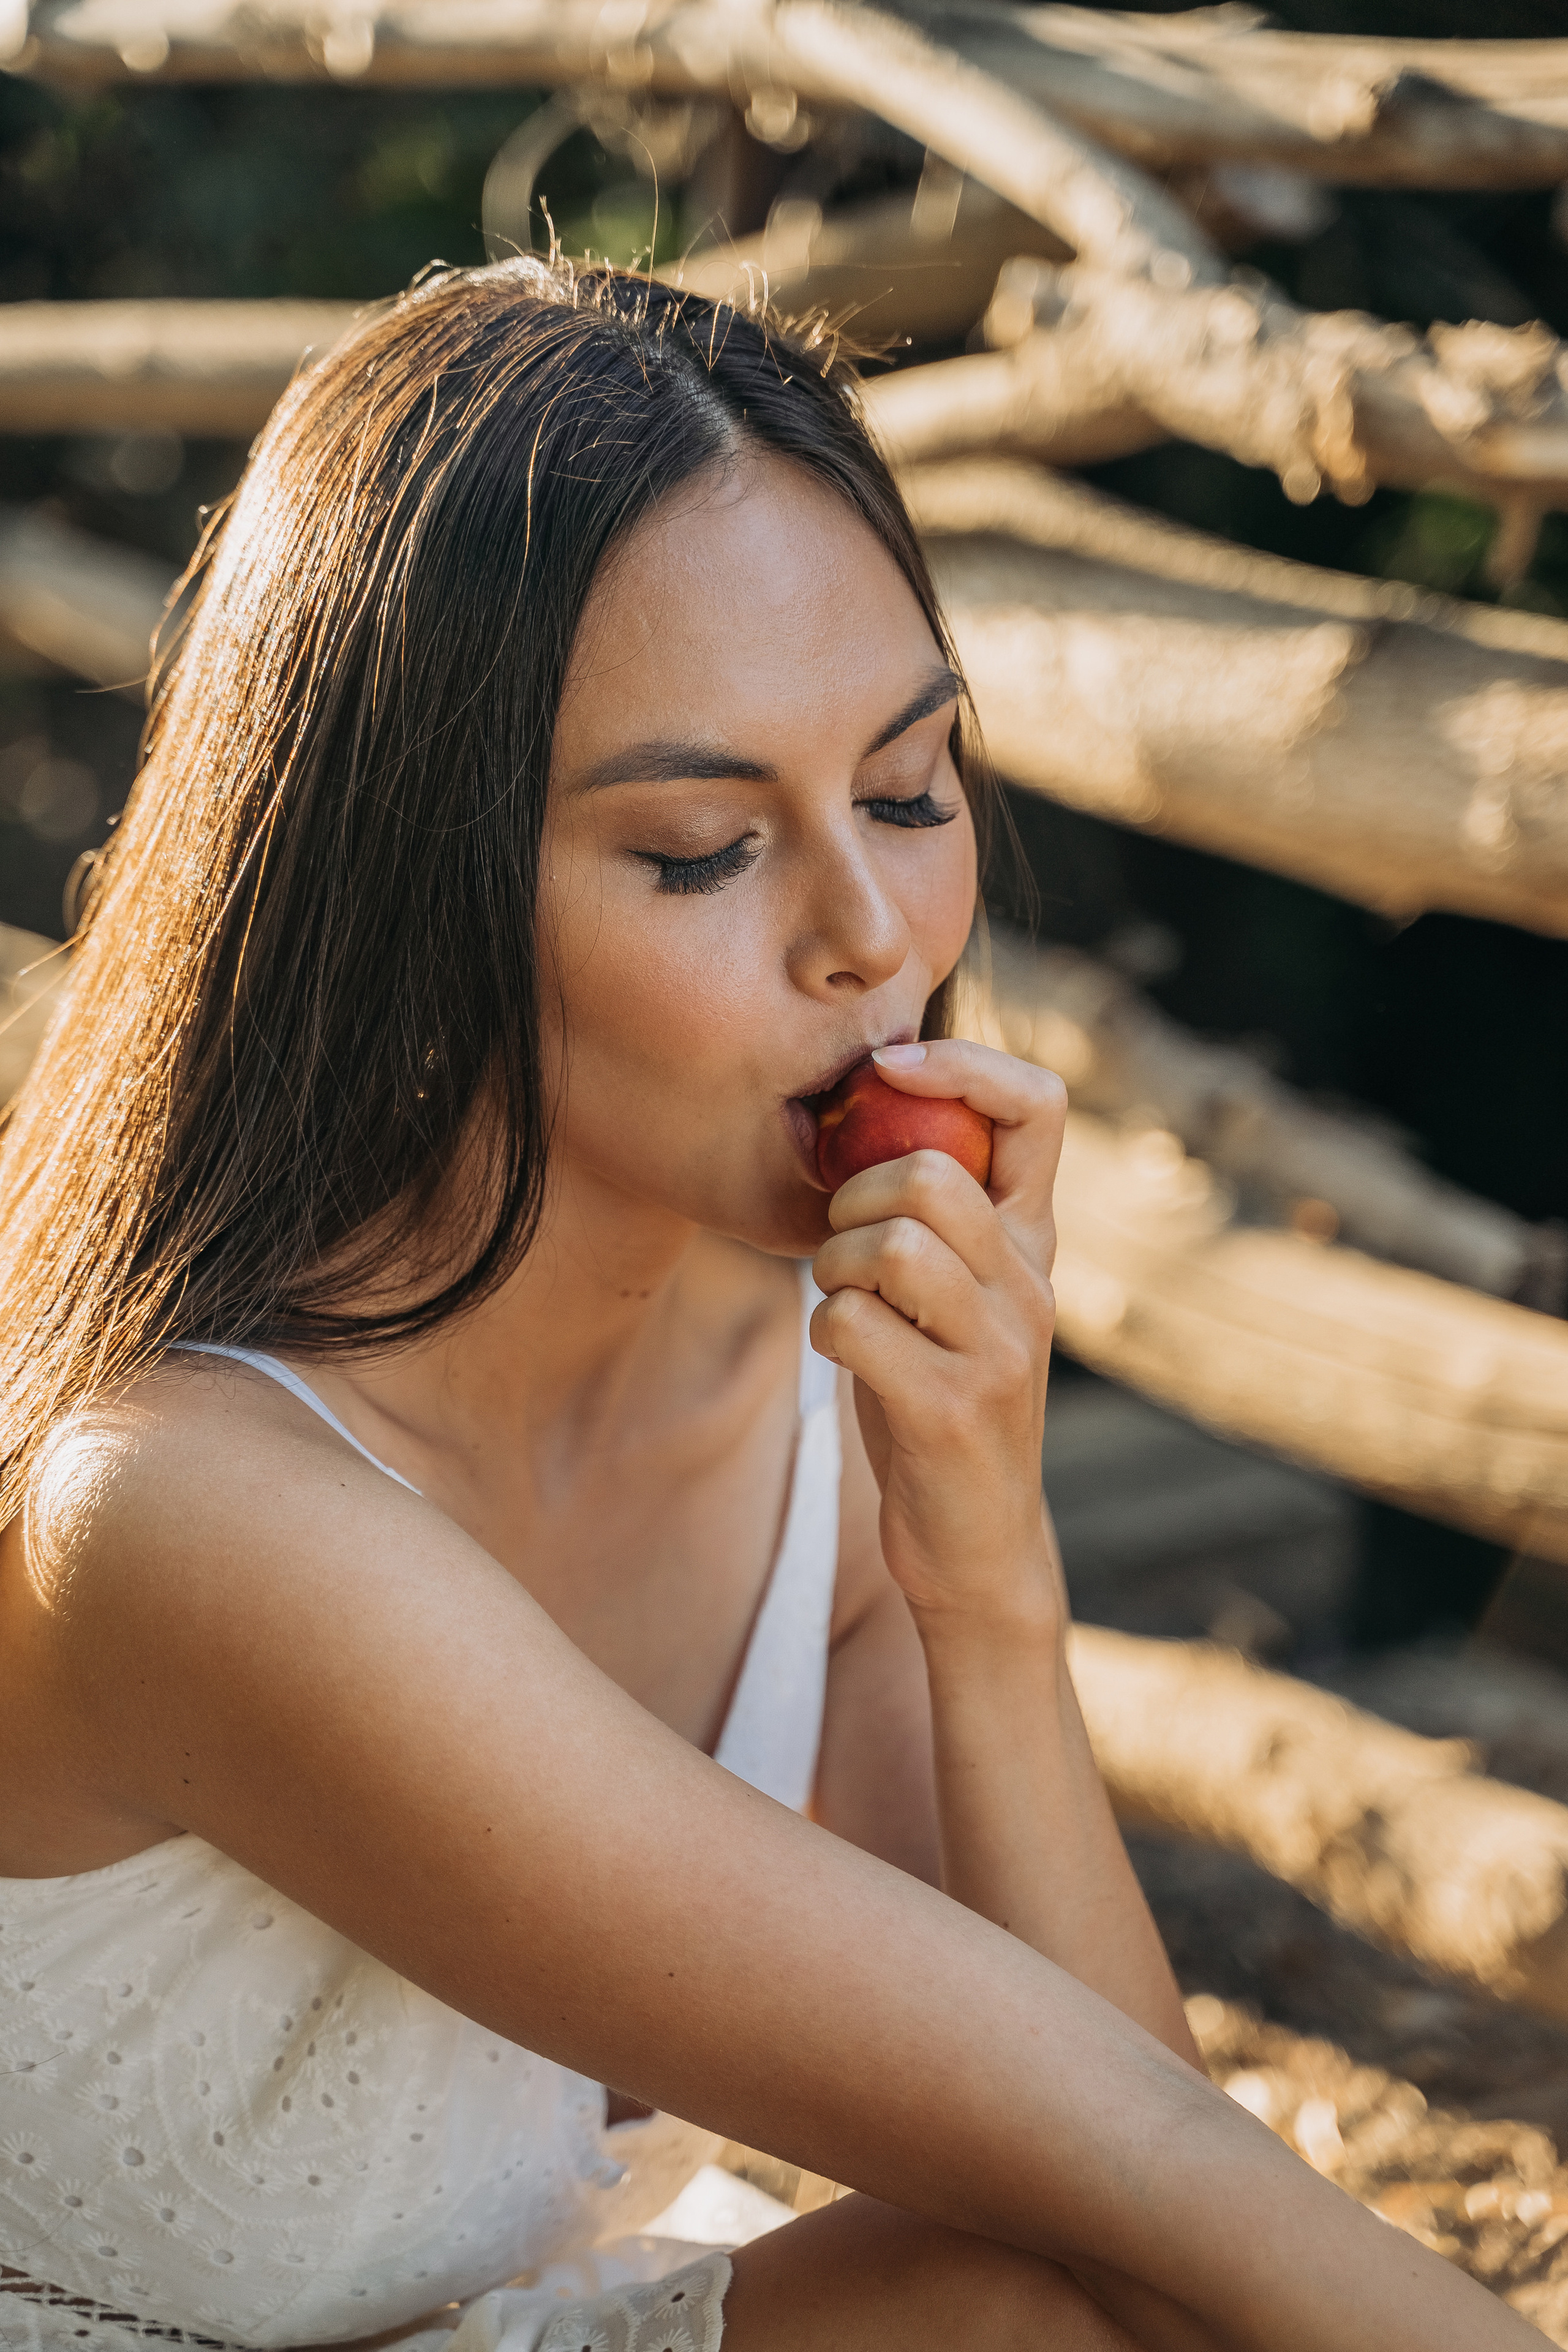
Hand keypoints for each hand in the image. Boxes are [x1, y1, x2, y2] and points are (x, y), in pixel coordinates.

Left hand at [810, 1039, 1066, 1635]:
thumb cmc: (940, 1397)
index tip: (889, 1073)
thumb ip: (930, 1217)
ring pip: (888, 1243)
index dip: (961, 1065)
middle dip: (851, 1194)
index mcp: (1033, 1240)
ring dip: (834, 1266)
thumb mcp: (951, 1295)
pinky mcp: (952, 1408)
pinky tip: (846, 1354)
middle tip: (843, 1243)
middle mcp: (1030, 1284)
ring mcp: (998, 1348)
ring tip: (846, 1300)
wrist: (978, 1542)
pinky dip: (825, 1329)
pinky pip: (852, 1324)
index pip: (1039, 1103)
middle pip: (927, 1172)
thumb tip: (853, 1114)